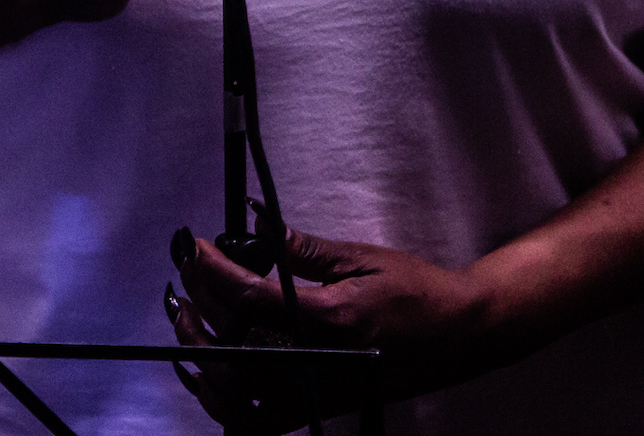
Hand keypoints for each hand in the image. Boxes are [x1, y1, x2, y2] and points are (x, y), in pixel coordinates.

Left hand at [166, 224, 499, 432]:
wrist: (457, 335)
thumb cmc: (417, 293)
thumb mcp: (360, 258)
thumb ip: (303, 248)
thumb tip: (259, 227)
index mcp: (329, 318)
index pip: (252, 297)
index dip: (215, 272)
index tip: (196, 250)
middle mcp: (318, 361)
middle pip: (234, 343)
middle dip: (199, 307)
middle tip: (186, 278)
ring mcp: (316, 391)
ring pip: (237, 391)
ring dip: (203, 357)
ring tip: (188, 322)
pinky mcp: (319, 407)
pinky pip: (260, 422)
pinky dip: (229, 405)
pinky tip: (213, 378)